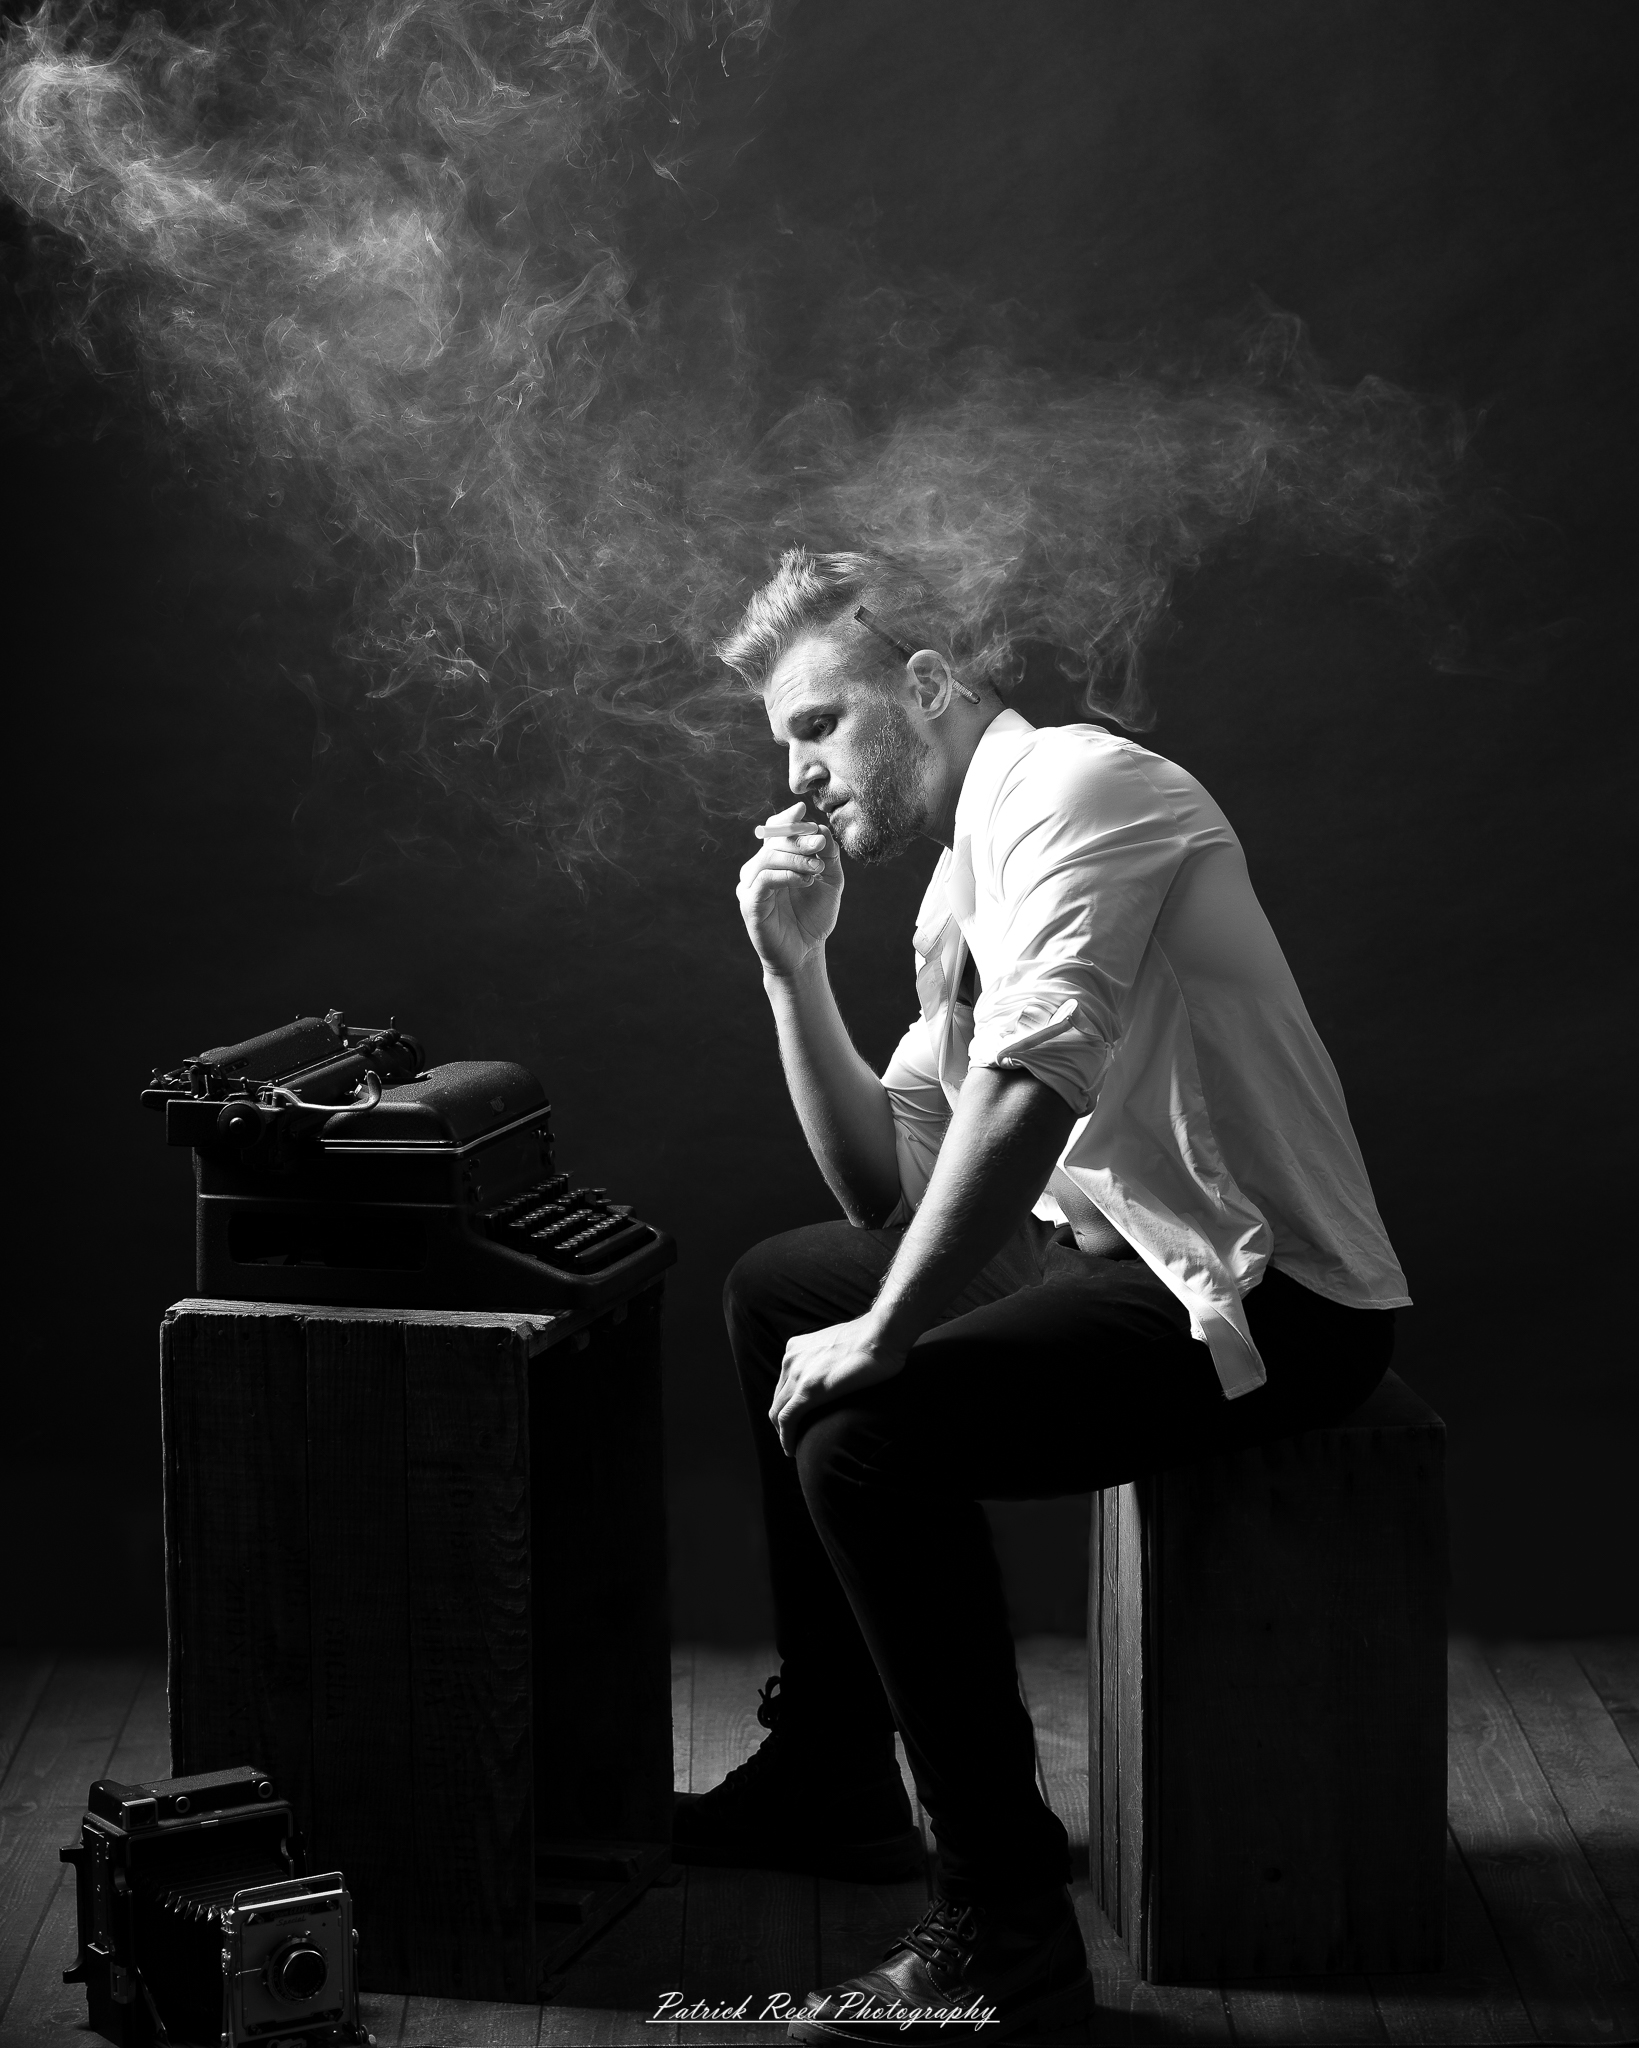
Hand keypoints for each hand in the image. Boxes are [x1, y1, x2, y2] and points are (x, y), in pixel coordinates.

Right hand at [737, 802, 843, 979]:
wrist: (806, 952)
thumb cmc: (814, 916)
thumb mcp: (830, 879)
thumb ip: (828, 854)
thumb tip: (821, 828)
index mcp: (775, 859)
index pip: (774, 830)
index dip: (786, 818)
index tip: (802, 809)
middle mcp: (759, 868)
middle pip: (773, 840)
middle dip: (799, 838)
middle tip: (820, 843)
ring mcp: (751, 885)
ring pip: (768, 857)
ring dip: (795, 858)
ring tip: (817, 868)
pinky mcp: (749, 902)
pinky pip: (764, 880)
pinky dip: (786, 875)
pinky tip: (805, 880)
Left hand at [770, 1316, 906, 1453]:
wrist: (882, 1334)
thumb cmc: (872, 1340)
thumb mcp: (839, 1346)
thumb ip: (829, 1359)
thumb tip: (837, 1375)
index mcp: (797, 1348)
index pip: (784, 1384)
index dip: (786, 1405)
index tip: (796, 1421)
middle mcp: (791, 1359)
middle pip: (778, 1399)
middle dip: (781, 1422)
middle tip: (793, 1439)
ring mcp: (798, 1374)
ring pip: (778, 1412)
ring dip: (783, 1433)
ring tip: (792, 1447)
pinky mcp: (808, 1391)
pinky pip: (787, 1420)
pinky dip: (786, 1437)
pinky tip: (792, 1449)